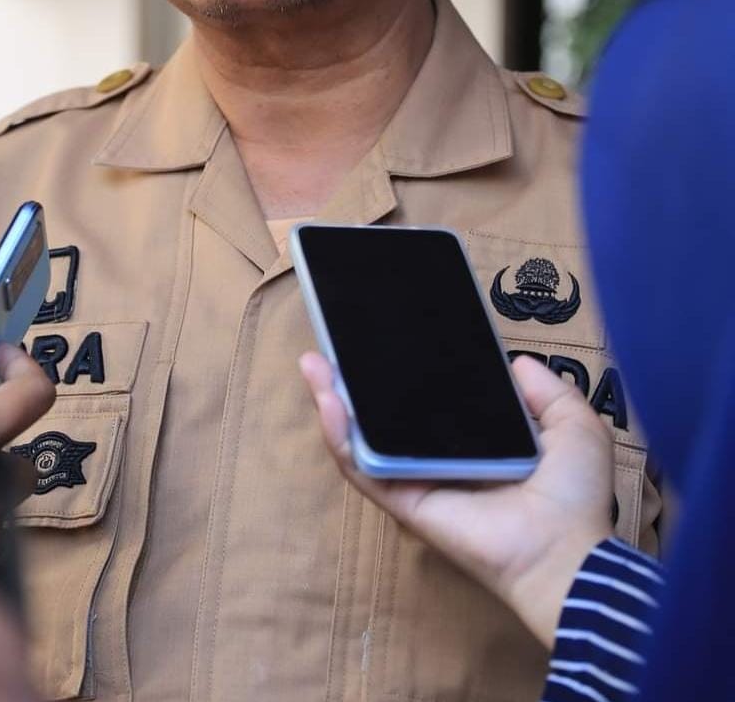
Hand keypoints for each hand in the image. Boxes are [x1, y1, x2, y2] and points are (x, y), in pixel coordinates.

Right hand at [299, 352, 614, 648]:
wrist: (566, 550)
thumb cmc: (573, 494)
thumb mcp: (573, 425)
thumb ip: (548, 390)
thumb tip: (516, 362)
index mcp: (475, 444)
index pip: (428, 405)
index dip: (403, 373)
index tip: (384, 336)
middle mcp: (440, 461)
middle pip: (382, 418)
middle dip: (351, 383)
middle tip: (330, 345)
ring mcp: (417, 482)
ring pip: (362, 441)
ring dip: (333, 402)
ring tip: (313, 363)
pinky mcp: (404, 502)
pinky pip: (364, 470)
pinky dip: (340, 438)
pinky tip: (328, 402)